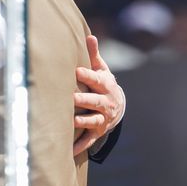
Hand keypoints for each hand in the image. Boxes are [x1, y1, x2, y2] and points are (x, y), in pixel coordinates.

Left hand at [73, 35, 125, 154]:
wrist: (118, 106)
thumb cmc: (102, 83)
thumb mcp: (101, 69)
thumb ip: (93, 55)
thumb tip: (89, 35)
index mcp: (106, 86)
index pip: (97, 80)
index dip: (87, 75)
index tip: (76, 71)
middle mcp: (106, 103)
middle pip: (95, 101)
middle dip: (84, 100)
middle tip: (71, 98)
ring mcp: (103, 119)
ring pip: (93, 121)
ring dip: (83, 121)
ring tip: (71, 121)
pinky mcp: (97, 132)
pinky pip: (89, 140)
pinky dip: (80, 145)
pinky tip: (69, 150)